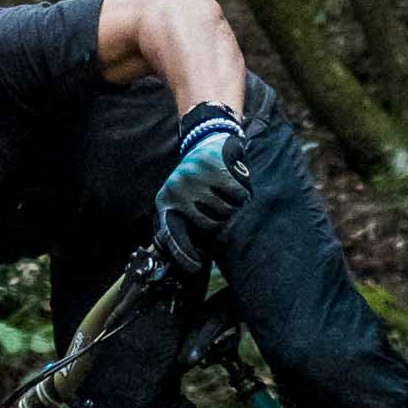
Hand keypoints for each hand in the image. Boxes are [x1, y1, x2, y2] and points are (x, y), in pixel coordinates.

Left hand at [153, 127, 250, 272]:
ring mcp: (197, 178)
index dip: (183, 255)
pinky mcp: (216, 168)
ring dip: (233, 209)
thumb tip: (187, 257)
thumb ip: (182, 224)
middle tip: (225, 215)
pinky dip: (242, 195)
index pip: (172, 236)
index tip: (194, 268)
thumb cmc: (196, 179)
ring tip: (230, 200)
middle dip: (220, 224)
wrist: (206, 139)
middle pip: (207, 226)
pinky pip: (236, 195)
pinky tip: (238, 188)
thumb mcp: (181, 199)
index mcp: (165, 201)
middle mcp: (177, 189)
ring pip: (224, 212)